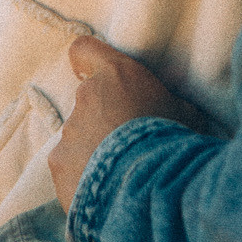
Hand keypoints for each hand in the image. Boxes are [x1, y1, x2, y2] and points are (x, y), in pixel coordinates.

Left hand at [48, 34, 212, 213]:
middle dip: (103, 119)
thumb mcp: (183, 113)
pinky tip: (105, 191)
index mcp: (116, 74)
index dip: (87, 61)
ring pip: (78, 137)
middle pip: (88, 101)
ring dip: (93, 150)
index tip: (94, 75)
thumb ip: (169, 103)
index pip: (84, 50)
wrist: (148, 187)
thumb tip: (176, 109)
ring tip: (120, 173)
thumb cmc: (170, 140)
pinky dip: (82, 177)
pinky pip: (69, 167)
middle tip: (127, 142)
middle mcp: (86, 96)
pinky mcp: (58, 164)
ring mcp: (69, 131)